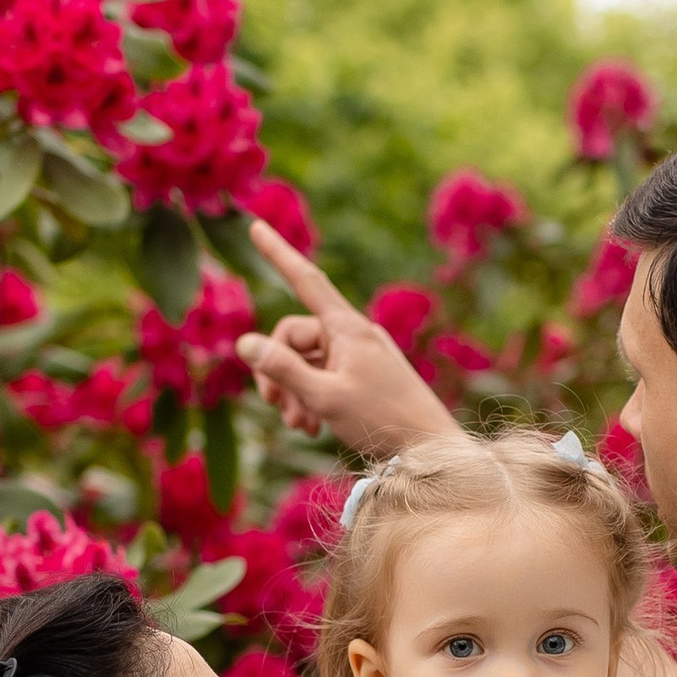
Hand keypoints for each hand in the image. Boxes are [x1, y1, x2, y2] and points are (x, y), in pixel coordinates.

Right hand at [238, 223, 466, 455]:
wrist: (431, 450)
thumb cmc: (383, 420)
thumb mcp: (324, 396)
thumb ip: (282, 369)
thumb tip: (245, 342)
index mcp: (347, 328)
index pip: (305, 279)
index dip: (277, 253)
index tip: (255, 225)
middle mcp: (353, 335)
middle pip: (294, 336)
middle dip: (277, 371)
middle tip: (275, 406)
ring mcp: (358, 356)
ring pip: (306, 363)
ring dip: (293, 393)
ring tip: (300, 425)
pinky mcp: (363, 377)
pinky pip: (323, 377)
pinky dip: (311, 400)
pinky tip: (312, 428)